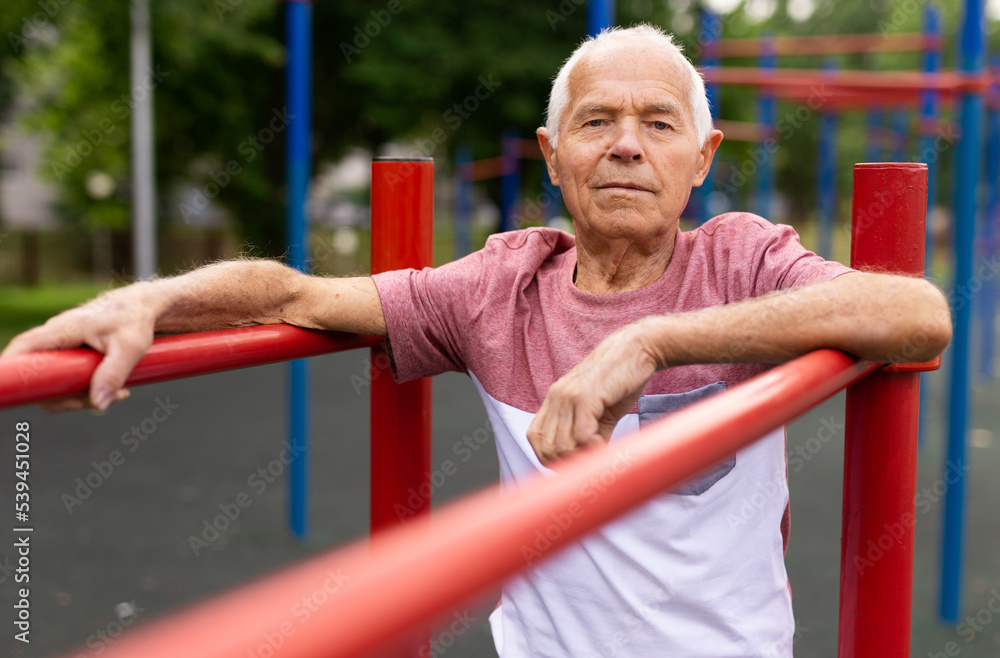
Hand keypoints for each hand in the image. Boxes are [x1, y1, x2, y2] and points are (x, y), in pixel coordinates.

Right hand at [1, 285, 156, 411]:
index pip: (23, 348)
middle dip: (66, 397)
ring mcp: (64, 347)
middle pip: (40, 376)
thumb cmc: (134, 319)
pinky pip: (73, 378)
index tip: (18, 390)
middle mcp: (56, 338)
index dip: (12, 368)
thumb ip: (113, 374)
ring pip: (59, 381)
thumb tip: (98, 404)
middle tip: (97, 401)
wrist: (144, 306)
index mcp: (61, 330)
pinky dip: (92, 388)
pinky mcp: (75, 355)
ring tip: (120, 392)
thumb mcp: (130, 347)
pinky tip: (121, 389)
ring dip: (85, 395)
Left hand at [527, 321, 661, 463]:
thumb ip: (588, 434)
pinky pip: (581, 437)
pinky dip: (593, 449)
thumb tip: (587, 463)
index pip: (536, 439)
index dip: (551, 458)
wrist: (637, 349)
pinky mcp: (586, 396)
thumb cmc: (620, 379)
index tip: (575, 465)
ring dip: (582, 458)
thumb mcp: (599, 410)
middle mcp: (556, 396)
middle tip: (591, 463)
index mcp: (555, 399)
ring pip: (563, 446)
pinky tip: (605, 446)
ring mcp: (569, 395)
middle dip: (569, 464)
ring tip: (600, 453)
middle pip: (548, 449)